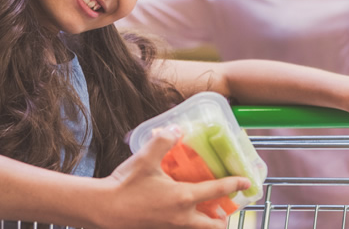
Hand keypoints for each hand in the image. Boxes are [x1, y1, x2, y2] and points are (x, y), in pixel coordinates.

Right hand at [99, 128, 249, 228]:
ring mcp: (170, 228)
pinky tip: (178, 214)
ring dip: (205, 224)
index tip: (247, 182)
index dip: (235, 185)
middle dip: (222, 220)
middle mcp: (182, 217)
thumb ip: (163, 141)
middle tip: (223, 209)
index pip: (217, 191)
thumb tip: (176, 130)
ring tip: (205, 214)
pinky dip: (186, 225)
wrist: (102, 210)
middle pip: (214, 227)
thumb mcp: (145, 159)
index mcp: (183, 198)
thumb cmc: (124, 185)